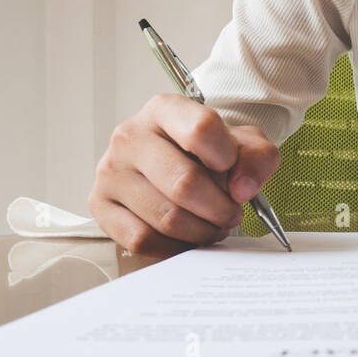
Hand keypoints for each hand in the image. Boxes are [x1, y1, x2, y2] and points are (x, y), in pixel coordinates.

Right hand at [88, 93, 281, 254]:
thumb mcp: (243, 144)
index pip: (202, 129)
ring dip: (202, 231)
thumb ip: (257, 157)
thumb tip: (243, 188)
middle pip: (184, 183)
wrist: (177, 160)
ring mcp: (111, 171)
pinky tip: (186, 237)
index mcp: (165, 110)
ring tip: (212, 225)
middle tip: (230, 213)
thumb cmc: (208, 152)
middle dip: (220, 208)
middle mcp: (130, 136)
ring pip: (166, 218)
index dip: (228, 158)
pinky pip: (142, 240)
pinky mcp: (100, 204)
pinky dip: (174, 247)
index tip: (234, 171)